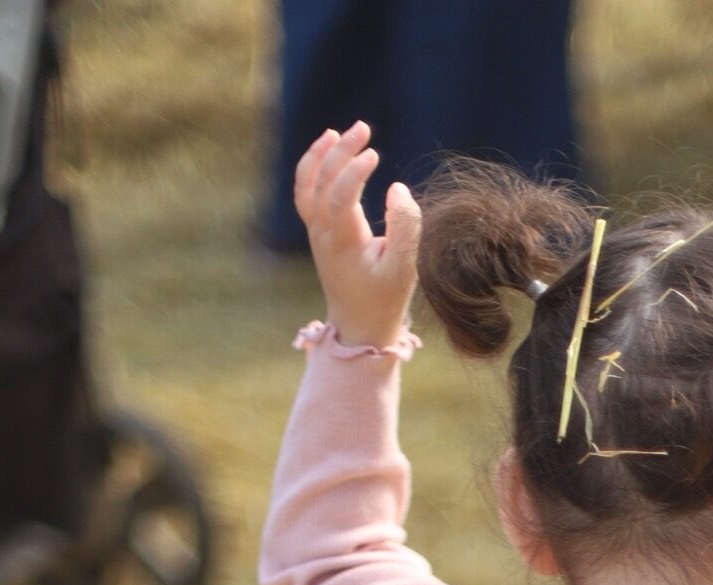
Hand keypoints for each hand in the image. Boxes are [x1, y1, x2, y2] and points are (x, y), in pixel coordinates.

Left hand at [294, 121, 420, 350]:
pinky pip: (306, 194)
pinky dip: (313, 169)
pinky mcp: (318, 233)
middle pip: (321, 183)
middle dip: (340, 152)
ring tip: (338, 133)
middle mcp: (323, 235)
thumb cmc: (385, 299)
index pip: (340, 197)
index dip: (354, 172)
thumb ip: (406, 227)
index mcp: (343, 245)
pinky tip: (329, 151)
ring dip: (320, 156)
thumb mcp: (405, 269)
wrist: (359, 327)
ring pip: (307, 186)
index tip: (375, 154)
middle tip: (363, 129)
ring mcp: (316, 233)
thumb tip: (396, 189)